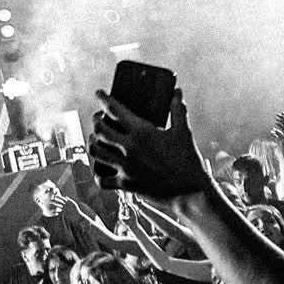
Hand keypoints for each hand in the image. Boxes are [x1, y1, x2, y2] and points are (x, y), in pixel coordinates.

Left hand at [90, 85, 213, 202]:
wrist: (191, 192)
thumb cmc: (188, 160)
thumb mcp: (184, 131)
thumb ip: (178, 109)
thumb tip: (177, 91)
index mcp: (142, 132)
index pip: (115, 110)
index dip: (103, 99)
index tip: (98, 93)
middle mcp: (129, 148)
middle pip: (100, 130)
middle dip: (96, 120)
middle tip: (98, 118)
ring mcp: (125, 167)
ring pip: (96, 152)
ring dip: (92, 142)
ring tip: (95, 138)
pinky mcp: (126, 184)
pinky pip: (102, 180)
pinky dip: (98, 173)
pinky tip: (100, 168)